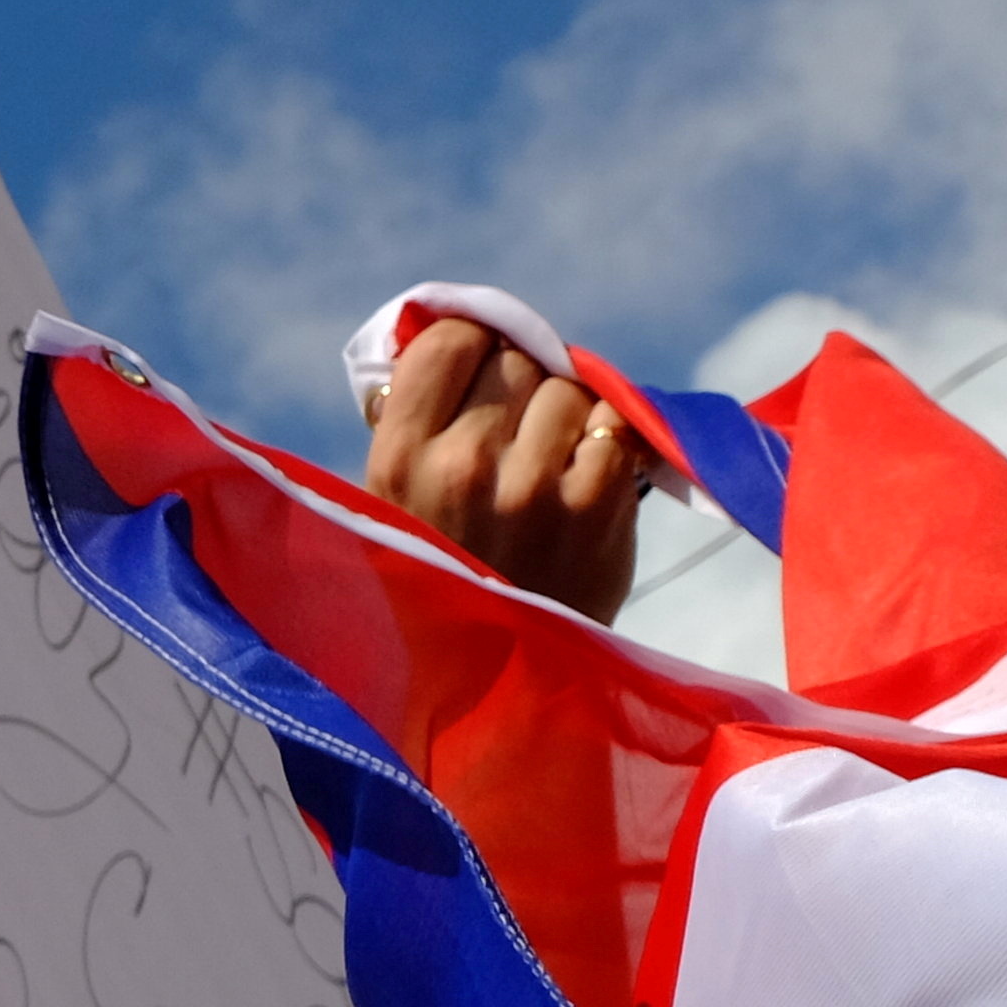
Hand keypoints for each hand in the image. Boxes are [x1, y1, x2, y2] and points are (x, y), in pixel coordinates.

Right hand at [363, 314, 644, 625]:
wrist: (496, 676)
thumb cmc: (442, 571)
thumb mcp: (393, 502)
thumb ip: (412, 421)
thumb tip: (442, 330)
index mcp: (398, 458)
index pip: (450, 342)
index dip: (475, 345)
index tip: (482, 369)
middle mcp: (460, 465)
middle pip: (516, 362)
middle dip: (524, 383)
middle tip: (522, 422)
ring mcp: (532, 487)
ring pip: (569, 389)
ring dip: (570, 412)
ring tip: (554, 454)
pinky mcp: (594, 509)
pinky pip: (614, 425)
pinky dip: (608, 439)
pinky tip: (587, 470)